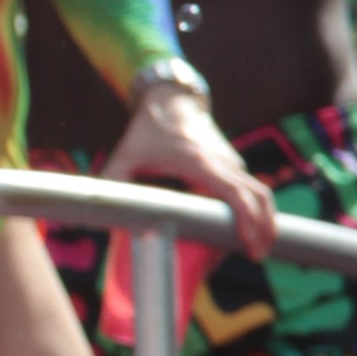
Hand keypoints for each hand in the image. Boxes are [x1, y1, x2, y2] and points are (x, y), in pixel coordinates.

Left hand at [106, 83, 276, 256]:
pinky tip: (239, 231)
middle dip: (263, 228)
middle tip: (255, 255)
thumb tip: (92, 221)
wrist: (170, 99)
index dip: (247, 219)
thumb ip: (111, 186)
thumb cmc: (147, 131)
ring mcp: (231, 162)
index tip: (249, 245)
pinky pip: (249, 189)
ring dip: (262, 220)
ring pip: (259, 193)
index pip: (235, 193)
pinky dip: (252, 209)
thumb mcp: (125, 156)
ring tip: (250, 249)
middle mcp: (223, 162)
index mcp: (200, 163)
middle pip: (259, 196)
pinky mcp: (232, 164)